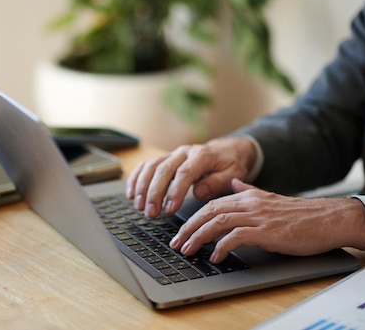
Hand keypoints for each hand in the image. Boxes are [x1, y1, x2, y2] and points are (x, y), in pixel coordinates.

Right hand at [126, 137, 257, 217]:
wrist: (228, 150)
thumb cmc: (230, 164)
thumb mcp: (233, 174)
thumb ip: (217, 183)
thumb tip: (198, 192)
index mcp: (202, 155)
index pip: (184, 173)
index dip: (175, 191)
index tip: (169, 209)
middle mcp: (184, 152)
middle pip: (163, 169)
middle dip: (154, 193)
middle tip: (151, 213)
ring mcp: (172, 154)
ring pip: (151, 166)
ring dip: (142, 187)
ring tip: (139, 207)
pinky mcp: (165, 158)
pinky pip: (146, 165)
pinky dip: (136, 178)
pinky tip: (131, 194)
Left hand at [170, 179, 364, 262]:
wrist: (328, 219)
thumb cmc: (300, 214)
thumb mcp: (269, 198)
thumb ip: (248, 190)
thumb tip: (233, 184)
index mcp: (248, 195)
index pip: (211, 205)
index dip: (193, 218)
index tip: (181, 232)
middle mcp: (249, 203)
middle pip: (209, 212)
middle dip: (189, 228)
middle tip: (177, 243)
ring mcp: (258, 216)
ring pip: (218, 222)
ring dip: (199, 237)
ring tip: (188, 250)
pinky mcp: (267, 231)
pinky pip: (236, 237)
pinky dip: (222, 247)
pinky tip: (215, 256)